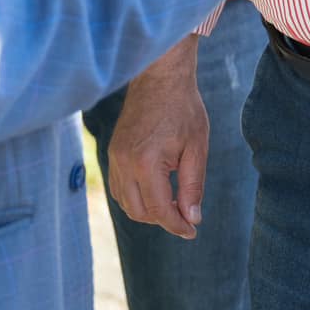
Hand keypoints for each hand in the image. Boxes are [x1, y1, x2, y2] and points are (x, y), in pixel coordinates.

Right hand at [107, 38, 208, 238]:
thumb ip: (193, 186)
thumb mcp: (196, 147)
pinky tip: (155, 191)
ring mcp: (114, 158)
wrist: (159, 77)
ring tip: (173, 205)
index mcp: (146, 163)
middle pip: (139, 212)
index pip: (159, 210)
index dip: (177, 225)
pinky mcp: (112, 152)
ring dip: (147, 211)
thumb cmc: (183, 108)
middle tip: (186, 217)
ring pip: (125, 203)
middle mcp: (124, 163)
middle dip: (162, 220)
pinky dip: (135, 197)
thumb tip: (192, 219)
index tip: (192, 231)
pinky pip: (119, 188)